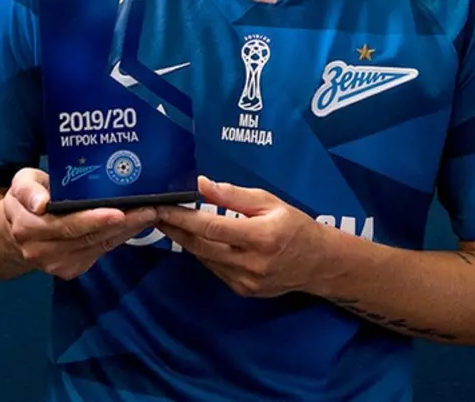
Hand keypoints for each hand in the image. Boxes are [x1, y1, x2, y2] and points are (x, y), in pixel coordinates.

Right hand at [2, 168, 157, 279]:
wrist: (18, 230)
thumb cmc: (27, 198)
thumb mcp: (21, 183)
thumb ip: (28, 189)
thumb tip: (40, 203)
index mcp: (26, 227)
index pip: (65, 224)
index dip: (93, 220)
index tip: (118, 212)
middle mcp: (40, 251)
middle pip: (87, 237)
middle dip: (120, 223)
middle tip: (147, 208)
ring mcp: (55, 264)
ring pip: (97, 246)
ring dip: (126, 231)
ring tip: (148, 213)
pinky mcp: (69, 270)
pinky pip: (100, 252)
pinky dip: (119, 238)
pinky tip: (135, 224)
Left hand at [154, 175, 328, 297]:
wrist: (320, 264)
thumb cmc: (295, 226)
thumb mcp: (269, 202)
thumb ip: (233, 195)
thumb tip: (201, 184)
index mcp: (260, 236)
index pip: (210, 227)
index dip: (181, 217)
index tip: (161, 206)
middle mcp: (251, 263)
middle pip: (200, 246)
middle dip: (174, 230)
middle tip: (154, 214)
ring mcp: (246, 281)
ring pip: (204, 259)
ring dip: (185, 242)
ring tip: (169, 223)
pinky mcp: (243, 291)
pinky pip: (215, 269)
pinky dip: (203, 253)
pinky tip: (195, 240)